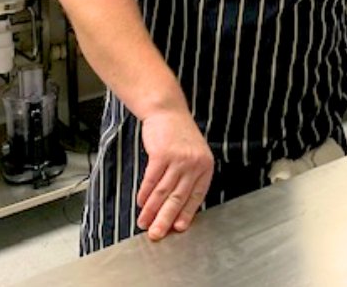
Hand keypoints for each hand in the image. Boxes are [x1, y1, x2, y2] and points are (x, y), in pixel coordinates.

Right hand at [136, 110, 214, 240]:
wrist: (168, 112)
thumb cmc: (180, 135)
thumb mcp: (193, 155)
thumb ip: (189, 177)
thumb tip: (177, 207)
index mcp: (206, 166)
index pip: (197, 196)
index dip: (186, 214)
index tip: (177, 229)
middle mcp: (194, 163)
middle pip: (178, 198)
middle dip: (165, 219)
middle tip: (156, 234)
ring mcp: (178, 158)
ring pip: (163, 191)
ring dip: (151, 210)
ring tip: (143, 222)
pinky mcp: (162, 154)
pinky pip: (151, 180)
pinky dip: (144, 194)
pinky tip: (141, 203)